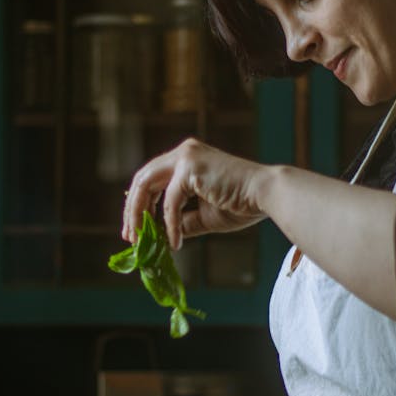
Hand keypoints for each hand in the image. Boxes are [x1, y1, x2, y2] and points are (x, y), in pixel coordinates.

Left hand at [122, 138, 271, 249]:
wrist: (266, 195)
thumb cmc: (241, 204)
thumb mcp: (203, 215)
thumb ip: (181, 221)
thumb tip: (160, 237)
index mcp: (186, 159)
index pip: (150, 179)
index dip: (138, 205)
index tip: (133, 228)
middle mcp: (183, 152)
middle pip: (142, 181)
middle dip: (132, 211)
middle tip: (129, 237)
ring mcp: (185, 157)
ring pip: (147, 187)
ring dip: (140, 216)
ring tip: (141, 241)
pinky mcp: (190, 167)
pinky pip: (170, 202)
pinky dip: (170, 225)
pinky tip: (175, 242)